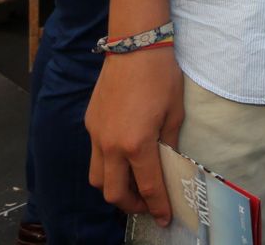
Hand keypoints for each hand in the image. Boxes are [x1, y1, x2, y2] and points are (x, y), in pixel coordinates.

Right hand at [86, 47, 184, 221]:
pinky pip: (94, 154)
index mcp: (136, 144)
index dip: (157, 206)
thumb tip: (169, 164)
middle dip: (130, 205)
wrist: (135, 45)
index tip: (164, 218)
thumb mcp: (174, 113)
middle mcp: (110, 145)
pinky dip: (107, 164)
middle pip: (112, 192)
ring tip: (132, 184)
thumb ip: (169, 144)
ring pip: (96, 177)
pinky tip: (123, 156)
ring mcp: (96, 135)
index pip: (147, 186)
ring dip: (113, 188)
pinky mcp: (89, 123)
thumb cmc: (161, 76)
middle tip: (147, 204)